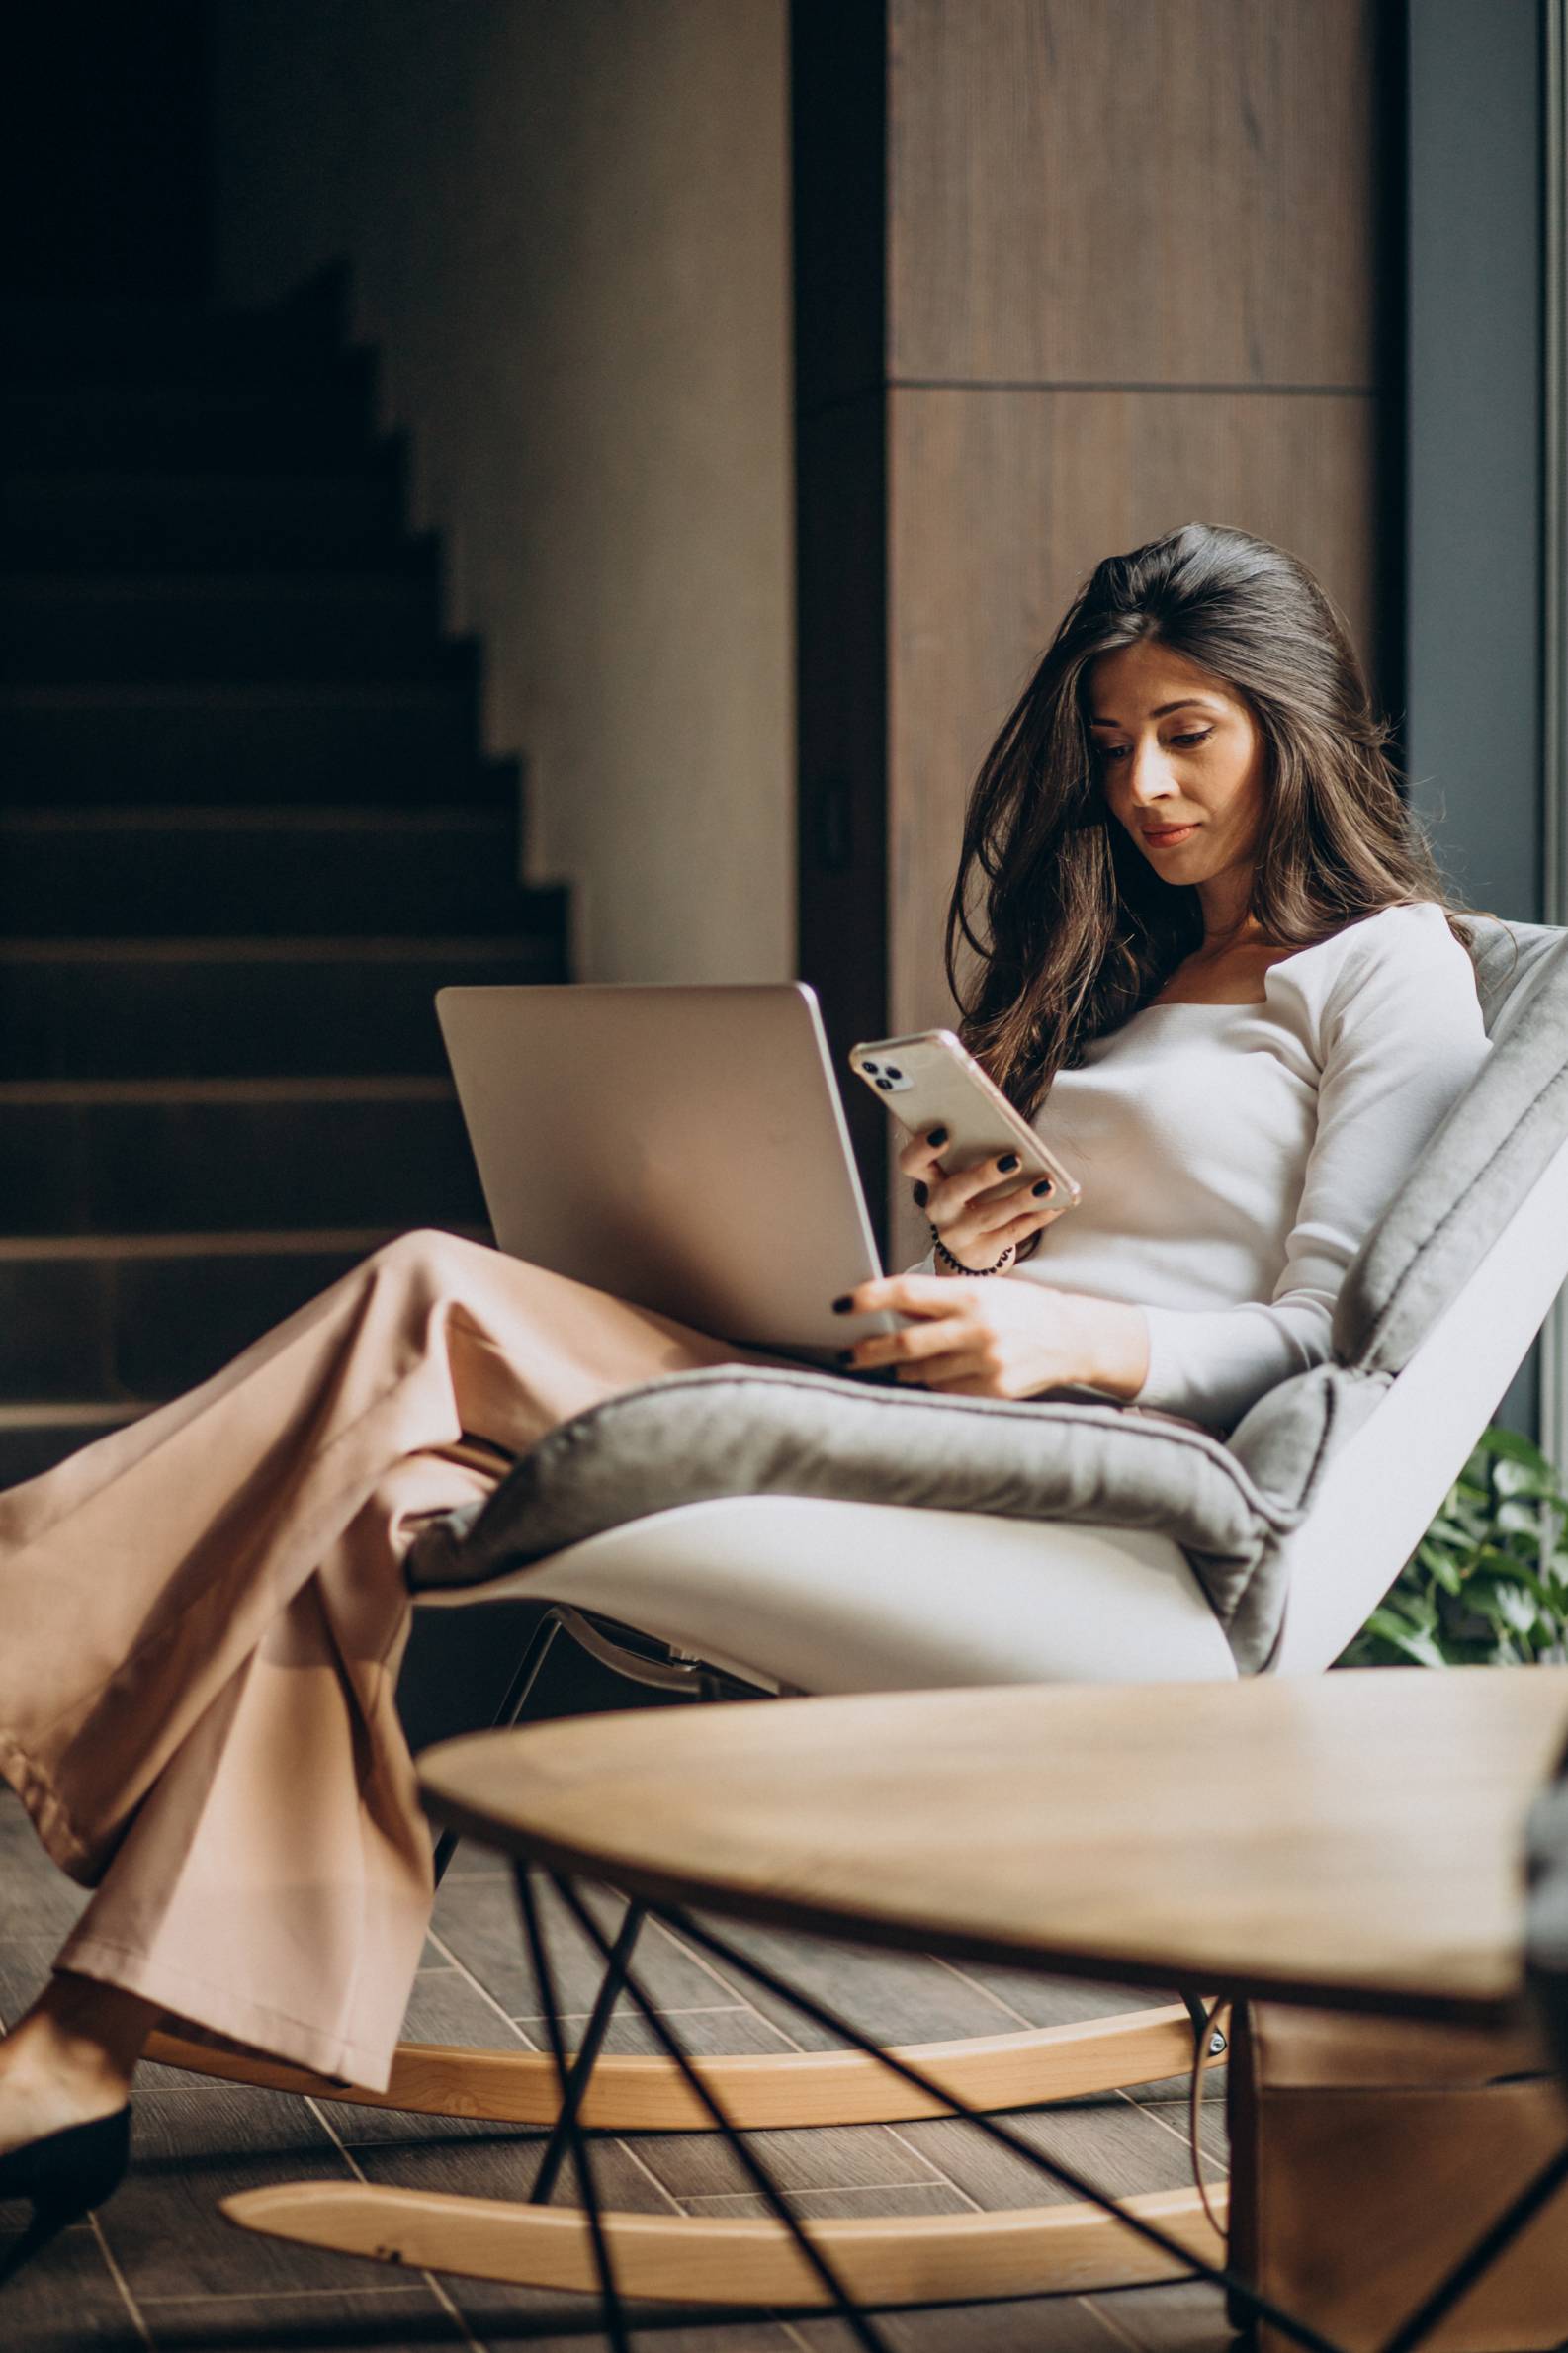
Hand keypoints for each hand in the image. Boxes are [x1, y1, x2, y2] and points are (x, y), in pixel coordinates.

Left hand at [835, 1273, 1150, 1400]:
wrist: (1071, 1338)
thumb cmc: (1022, 1309)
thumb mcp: (984, 1291)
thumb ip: (938, 1300)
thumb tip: (891, 1307)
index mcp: (971, 1295)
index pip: (907, 1293)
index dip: (869, 1299)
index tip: (843, 1305)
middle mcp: (976, 1328)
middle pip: (905, 1342)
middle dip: (869, 1351)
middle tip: (847, 1354)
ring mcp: (985, 1362)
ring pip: (922, 1373)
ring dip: (900, 1371)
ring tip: (891, 1367)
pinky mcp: (993, 1389)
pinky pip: (945, 1391)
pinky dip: (931, 1386)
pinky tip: (932, 1378)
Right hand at [899, 1127, 1069, 1272]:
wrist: (972, 1247)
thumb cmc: (973, 1196)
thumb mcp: (965, 1176)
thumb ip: (975, 1153)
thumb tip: (1013, 1132)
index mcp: (931, 1181)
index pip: (912, 1163)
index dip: (921, 1149)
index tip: (942, 1132)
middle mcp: (939, 1208)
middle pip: (954, 1191)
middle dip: (984, 1175)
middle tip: (1013, 1159)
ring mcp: (957, 1234)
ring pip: (988, 1216)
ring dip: (1020, 1199)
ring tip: (1046, 1185)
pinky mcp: (980, 1252)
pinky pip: (1011, 1234)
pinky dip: (1036, 1218)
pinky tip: (1056, 1205)